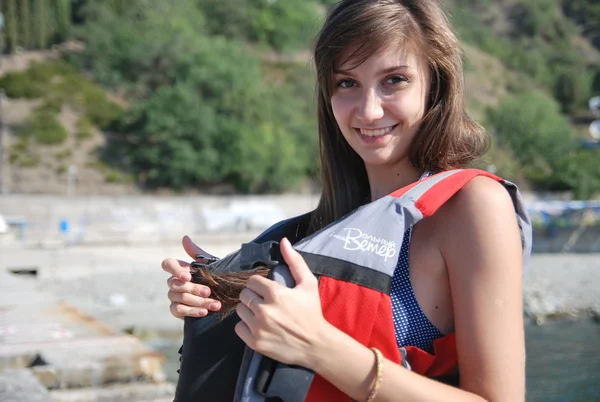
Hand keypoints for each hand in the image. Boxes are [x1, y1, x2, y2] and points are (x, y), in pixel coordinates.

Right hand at [162, 235, 221, 318]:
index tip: (189, 276)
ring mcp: (174, 297)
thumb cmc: (216, 278)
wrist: (226, 297)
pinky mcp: (177, 310)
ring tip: (214, 304)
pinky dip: (192, 311)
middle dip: (194, 289)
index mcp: (181, 269)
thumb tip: (184, 238)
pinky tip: (204, 312)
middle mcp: (174, 282)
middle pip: (175, 284)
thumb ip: (196, 253)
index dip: (175, 270)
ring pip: (179, 298)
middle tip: (209, 292)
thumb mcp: (210, 264)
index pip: (167, 264)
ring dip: (198, 301)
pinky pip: (178, 310)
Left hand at [234, 237, 326, 367]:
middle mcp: (264, 310)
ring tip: (263, 314)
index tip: (267, 290)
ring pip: (240, 310)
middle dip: (254, 296)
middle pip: (244, 295)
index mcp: (275, 293)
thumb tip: (283, 241)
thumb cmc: (312, 312)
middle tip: (266, 302)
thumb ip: (294, 261)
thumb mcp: (308, 283)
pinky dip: (246, 326)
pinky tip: (259, 326)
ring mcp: (258, 327)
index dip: (259, 284)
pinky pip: (238, 328)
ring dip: (249, 310)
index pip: (252, 281)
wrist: (316, 345)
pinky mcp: (255, 342)